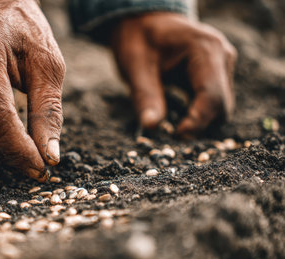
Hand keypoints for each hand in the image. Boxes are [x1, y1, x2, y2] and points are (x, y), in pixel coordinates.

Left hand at [112, 12, 236, 137]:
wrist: (145, 21)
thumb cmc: (139, 37)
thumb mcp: (135, 65)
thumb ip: (145, 96)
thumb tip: (151, 127)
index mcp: (205, 49)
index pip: (212, 96)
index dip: (197, 121)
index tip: (176, 136)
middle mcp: (222, 56)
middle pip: (221, 106)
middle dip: (199, 125)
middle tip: (170, 136)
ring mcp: (223, 66)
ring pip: (220, 108)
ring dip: (199, 122)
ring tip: (171, 126)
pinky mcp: (217, 75)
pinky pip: (213, 103)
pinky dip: (196, 114)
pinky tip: (177, 117)